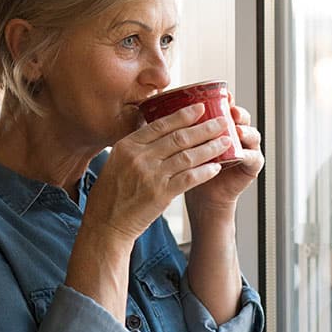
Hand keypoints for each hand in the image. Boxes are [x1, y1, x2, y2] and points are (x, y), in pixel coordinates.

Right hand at [85, 102, 229, 241]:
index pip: (160, 125)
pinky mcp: (161, 194)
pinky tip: (216, 167)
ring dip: (210, 148)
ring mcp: (150, 175)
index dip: (183, 116)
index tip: (200, 108)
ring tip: (226, 141)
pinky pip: (189, 178)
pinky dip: (205, 171)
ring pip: (187, 156)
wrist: (106, 223)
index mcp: (126, 146)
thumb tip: (158, 132)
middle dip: (204, 128)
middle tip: (222, 121)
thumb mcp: (115, 162)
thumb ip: (135, 147)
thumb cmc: (110, 194)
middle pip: (178, 138)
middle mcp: (139, 157)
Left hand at [184, 91, 264, 212]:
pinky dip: (247, 154)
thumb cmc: (188, 168)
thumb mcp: (181, 146)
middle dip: (235, 111)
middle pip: (240, 117)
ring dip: (245, 130)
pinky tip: (239, 153)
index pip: (223, 107)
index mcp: (218, 125)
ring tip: (236, 129)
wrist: (200, 196)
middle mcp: (234, 133)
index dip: (222, 99)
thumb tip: (154, 106)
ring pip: (251, 134)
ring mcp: (246, 148)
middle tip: (230, 109)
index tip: (219, 94)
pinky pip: (253, 157)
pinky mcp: (251, 166)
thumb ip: (177, 128)